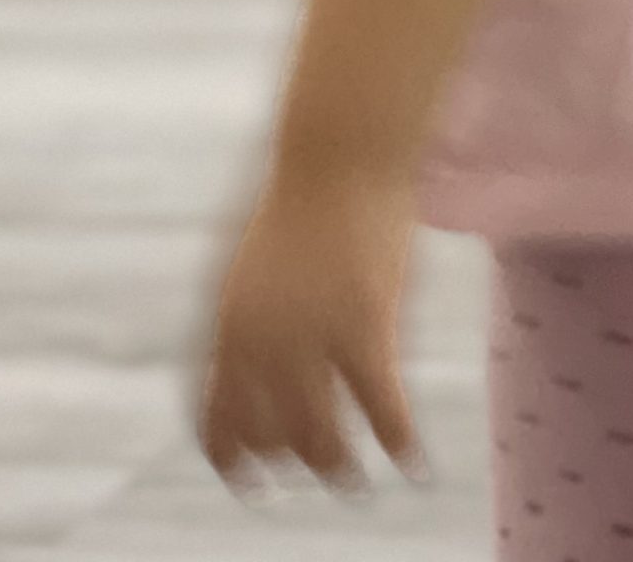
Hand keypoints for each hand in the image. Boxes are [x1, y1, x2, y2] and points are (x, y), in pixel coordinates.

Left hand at [198, 172, 422, 495]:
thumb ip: (253, 329)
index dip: (236, 457)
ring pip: (321, 438)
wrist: (338, 153)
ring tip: (354, 479)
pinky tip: (410, 460)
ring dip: (338, 466)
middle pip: (273, 438)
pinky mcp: (365, 325)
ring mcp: (312, 336)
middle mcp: (263, 342)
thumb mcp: (255, 271)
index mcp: (231, 328)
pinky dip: (396, 439)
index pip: (221, 420)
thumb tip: (257, 384)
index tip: (250, 480)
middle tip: (321, 467)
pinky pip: (381, 408)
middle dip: (295, 460)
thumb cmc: (302, 203)